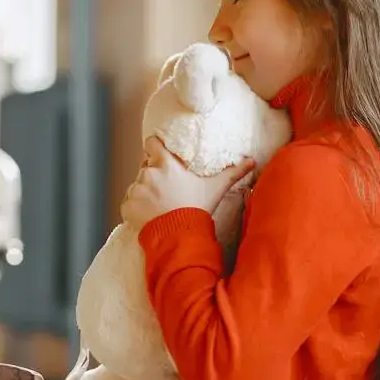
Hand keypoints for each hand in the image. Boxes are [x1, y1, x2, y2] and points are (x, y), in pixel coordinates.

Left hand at [121, 138, 254, 230]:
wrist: (180, 235)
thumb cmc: (197, 209)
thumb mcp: (215, 188)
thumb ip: (232, 173)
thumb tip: (252, 161)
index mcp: (166, 164)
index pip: (151, 143)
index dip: (153, 147)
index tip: (157, 153)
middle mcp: (148, 173)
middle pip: (145, 167)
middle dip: (152, 175)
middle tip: (165, 189)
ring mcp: (136, 189)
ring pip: (136, 185)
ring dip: (143, 192)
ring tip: (159, 205)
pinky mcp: (127, 205)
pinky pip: (128, 202)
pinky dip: (135, 207)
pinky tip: (149, 215)